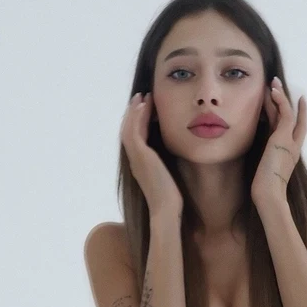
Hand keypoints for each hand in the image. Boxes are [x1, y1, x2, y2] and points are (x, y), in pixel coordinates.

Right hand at [120, 92, 182, 216]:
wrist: (167, 210)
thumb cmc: (171, 199)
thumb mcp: (168, 177)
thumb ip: (167, 166)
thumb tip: (177, 159)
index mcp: (139, 165)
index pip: (135, 139)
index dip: (137, 123)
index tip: (144, 109)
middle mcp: (134, 160)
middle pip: (128, 130)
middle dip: (133, 113)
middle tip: (139, 98)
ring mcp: (135, 158)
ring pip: (129, 128)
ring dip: (134, 111)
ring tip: (142, 96)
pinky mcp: (141, 156)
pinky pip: (135, 131)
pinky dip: (138, 116)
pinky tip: (145, 105)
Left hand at [252, 76, 306, 206]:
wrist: (269, 194)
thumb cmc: (265, 189)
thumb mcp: (264, 170)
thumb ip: (263, 158)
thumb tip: (254, 152)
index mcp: (289, 154)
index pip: (294, 130)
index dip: (294, 114)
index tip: (294, 102)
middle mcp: (293, 146)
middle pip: (292, 117)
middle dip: (286, 100)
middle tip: (278, 85)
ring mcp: (290, 141)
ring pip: (288, 112)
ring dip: (281, 95)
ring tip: (273, 82)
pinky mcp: (284, 138)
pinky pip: (285, 113)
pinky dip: (280, 100)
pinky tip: (272, 91)